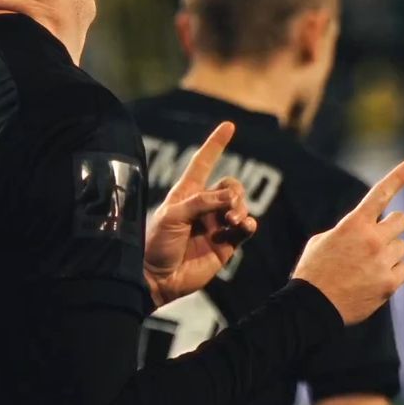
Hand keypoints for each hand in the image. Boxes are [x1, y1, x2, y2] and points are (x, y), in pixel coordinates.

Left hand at [144, 122, 255, 306]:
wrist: (157, 278)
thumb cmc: (155, 244)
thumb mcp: (172, 216)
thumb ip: (202, 202)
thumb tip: (231, 197)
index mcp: (186, 194)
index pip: (203, 163)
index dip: (216, 144)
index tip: (229, 126)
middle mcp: (203, 207)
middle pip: (231, 186)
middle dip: (234, 192)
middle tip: (228, 208)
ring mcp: (216, 225)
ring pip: (240, 206)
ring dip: (240, 209)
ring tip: (232, 221)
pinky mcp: (226, 245)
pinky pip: (245, 229)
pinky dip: (248, 225)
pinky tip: (243, 227)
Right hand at [293, 158, 403, 323]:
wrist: (311, 307)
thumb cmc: (314, 272)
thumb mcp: (323, 240)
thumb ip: (349, 229)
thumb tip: (366, 230)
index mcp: (353, 224)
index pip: (381, 192)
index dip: (400, 175)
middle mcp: (372, 239)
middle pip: (402, 221)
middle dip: (392, 227)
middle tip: (379, 239)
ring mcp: (382, 262)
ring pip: (402, 247)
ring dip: (389, 253)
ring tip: (367, 267)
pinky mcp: (389, 283)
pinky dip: (394, 272)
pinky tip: (375, 279)